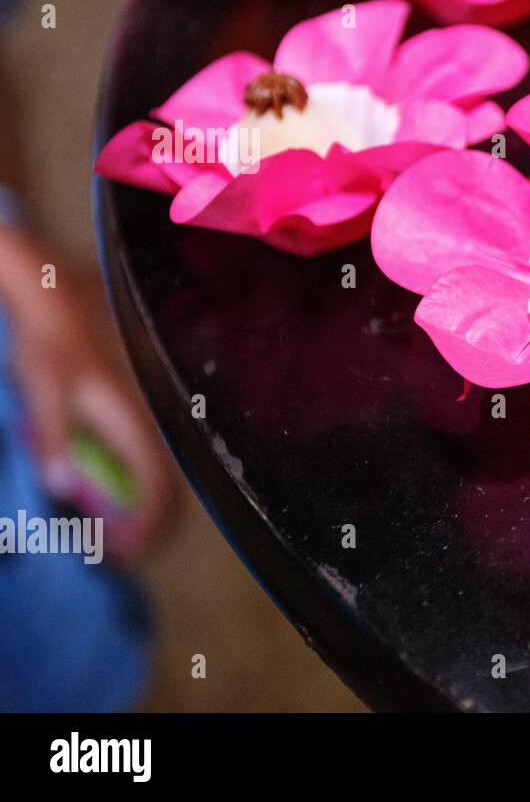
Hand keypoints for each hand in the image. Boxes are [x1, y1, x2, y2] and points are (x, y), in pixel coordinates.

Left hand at [0, 228, 174, 562]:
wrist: (54, 295)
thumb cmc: (50, 340)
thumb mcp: (45, 389)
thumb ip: (56, 438)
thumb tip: (65, 486)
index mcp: (133, 418)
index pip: (159, 484)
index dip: (148, 525)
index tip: (125, 553)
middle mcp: (147, 420)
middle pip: (167, 486)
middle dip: (146, 526)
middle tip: (114, 550)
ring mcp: (140, 415)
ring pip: (155, 474)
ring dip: (135, 507)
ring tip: (106, 528)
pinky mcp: (127, 411)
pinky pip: (139, 459)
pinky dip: (126, 484)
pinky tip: (99, 489)